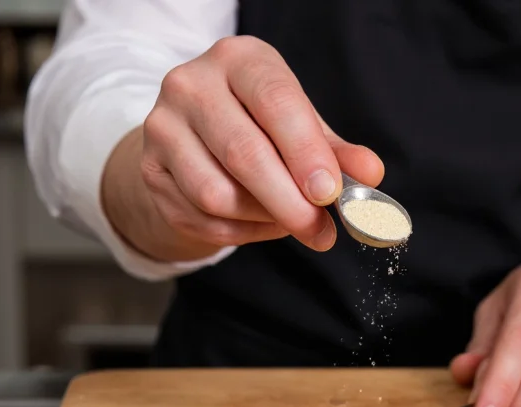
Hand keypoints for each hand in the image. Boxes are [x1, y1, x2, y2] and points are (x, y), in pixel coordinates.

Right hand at [104, 35, 383, 261]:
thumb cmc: (259, 124)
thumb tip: (370, 175)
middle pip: (244, 154)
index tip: (331, 193)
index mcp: (239, 60)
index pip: (276, 103)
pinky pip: (203, 218)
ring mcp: (162, 128)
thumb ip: (337, 152)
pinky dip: (242, 233)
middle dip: (290, 202)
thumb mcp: (302, 125)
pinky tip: (262, 224)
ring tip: (291, 220)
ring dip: (264, 219)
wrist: (194, 135)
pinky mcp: (151, 171)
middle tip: (321, 230)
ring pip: (218, 194)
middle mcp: (191, 85)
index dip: (306, 152)